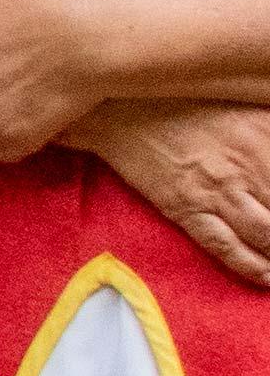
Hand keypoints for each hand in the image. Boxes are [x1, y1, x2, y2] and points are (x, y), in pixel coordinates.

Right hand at [96, 102, 269, 288]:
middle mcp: (250, 166)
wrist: (120, 105)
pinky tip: (267, 277)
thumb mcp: (251, 102)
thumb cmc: (188, 98)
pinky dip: (250, 267)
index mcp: (267, 136)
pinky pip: (224, 246)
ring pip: (268, 236)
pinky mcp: (186, 208)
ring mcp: (217, 191)